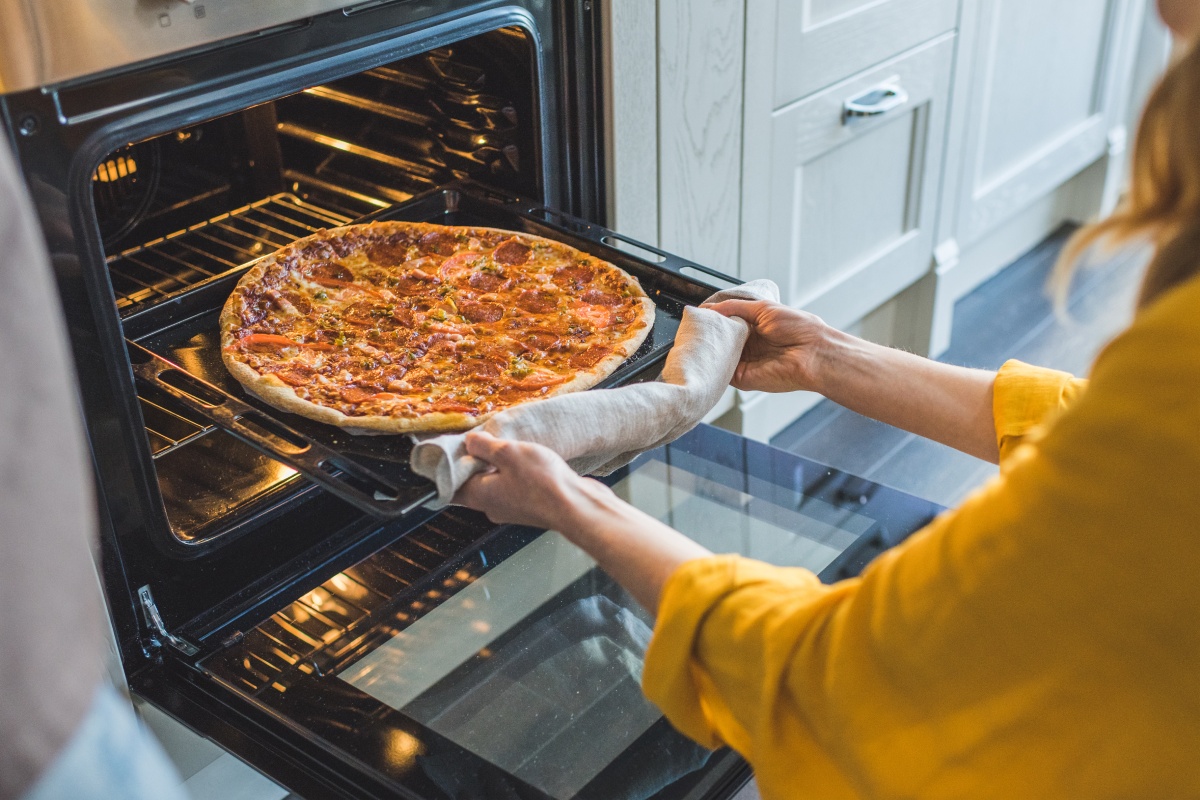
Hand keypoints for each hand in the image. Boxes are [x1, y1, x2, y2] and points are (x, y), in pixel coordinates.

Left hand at [453, 432, 597, 529]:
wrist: (577, 507)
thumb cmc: (542, 483)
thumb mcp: (508, 453)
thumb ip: (485, 446)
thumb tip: (470, 441)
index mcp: (479, 496)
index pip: (451, 484)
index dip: (450, 465)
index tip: (455, 446)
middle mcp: (492, 506)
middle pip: (474, 482)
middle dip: (478, 461)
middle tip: (486, 439)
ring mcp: (513, 508)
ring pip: (497, 483)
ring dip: (501, 466)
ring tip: (512, 447)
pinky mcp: (532, 506)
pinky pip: (517, 486)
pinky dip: (518, 473)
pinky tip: (530, 459)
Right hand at [702, 299, 831, 392]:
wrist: (813, 353)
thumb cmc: (799, 329)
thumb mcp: (763, 309)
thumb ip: (735, 307)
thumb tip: (711, 308)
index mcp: (754, 328)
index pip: (725, 324)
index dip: (712, 319)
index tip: (698, 315)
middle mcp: (748, 346)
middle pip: (719, 340)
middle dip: (707, 333)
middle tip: (693, 326)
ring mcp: (744, 362)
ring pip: (718, 356)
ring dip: (708, 348)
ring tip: (697, 338)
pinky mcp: (742, 378)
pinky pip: (721, 372)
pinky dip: (713, 363)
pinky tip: (708, 353)